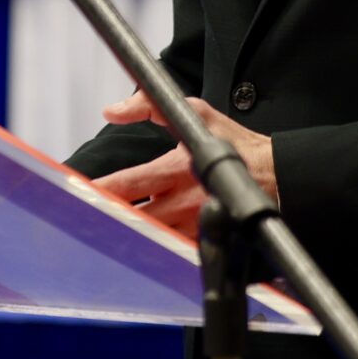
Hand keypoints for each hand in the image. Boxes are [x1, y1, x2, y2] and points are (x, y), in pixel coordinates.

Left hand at [89, 91, 275, 240]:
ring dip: (126, 236)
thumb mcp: (197, 113)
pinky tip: (136, 251)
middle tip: (81, 219)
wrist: (278, 178)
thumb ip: (151, 107)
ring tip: (100, 236)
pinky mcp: (204, 242)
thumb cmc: (236, 145)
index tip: (79, 192)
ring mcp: (191, 227)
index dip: (100, 190)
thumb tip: (112, 110)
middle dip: (107, 217)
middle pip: (132, 217)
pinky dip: (153, 250)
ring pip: (149, 238)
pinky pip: (171, 251)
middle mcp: (181, 202)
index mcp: (175, 170)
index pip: (128, 184)